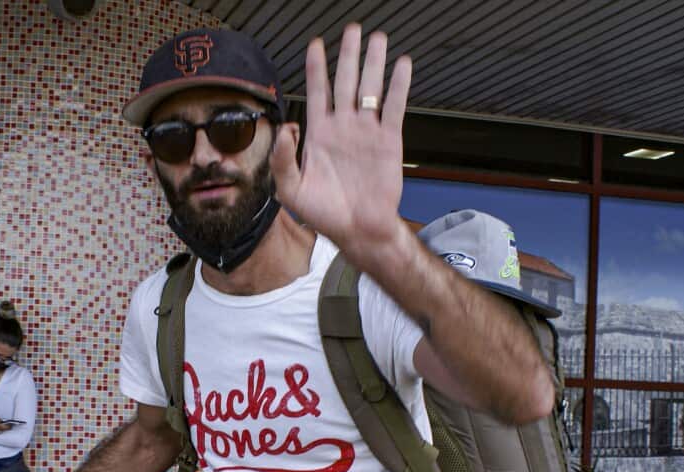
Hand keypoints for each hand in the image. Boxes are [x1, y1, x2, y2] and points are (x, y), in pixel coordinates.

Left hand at [271, 24, 411, 264]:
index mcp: (318, 134)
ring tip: (378, 38)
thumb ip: (282, 159)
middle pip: (346, 81)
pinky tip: (402, 64)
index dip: (316, 67)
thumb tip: (286, 128)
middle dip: (348, 55)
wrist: (358, 230)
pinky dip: (398, 85)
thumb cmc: (323, 214)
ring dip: (374, 63)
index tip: (315, 43)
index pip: (317, 91)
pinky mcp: (388, 140)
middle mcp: (343, 127)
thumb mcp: (291, 190)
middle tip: (352, 29)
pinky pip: (393, 107)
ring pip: (370, 88)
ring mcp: (366, 132)